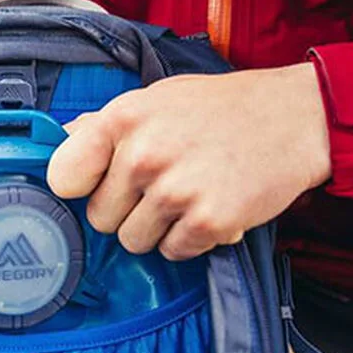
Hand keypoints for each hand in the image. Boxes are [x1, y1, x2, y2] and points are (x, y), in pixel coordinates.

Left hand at [46, 64, 330, 259]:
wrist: (293, 118)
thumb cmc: (221, 108)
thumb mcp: (156, 99)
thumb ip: (106, 125)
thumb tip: (58, 142)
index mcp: (123, 119)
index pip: (63, 176)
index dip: (81, 186)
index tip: (98, 183)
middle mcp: (144, 155)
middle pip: (100, 218)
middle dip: (126, 210)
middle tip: (163, 184)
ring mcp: (176, 190)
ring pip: (133, 241)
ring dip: (158, 229)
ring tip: (188, 195)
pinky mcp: (209, 221)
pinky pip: (172, 253)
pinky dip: (189, 240)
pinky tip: (209, 208)